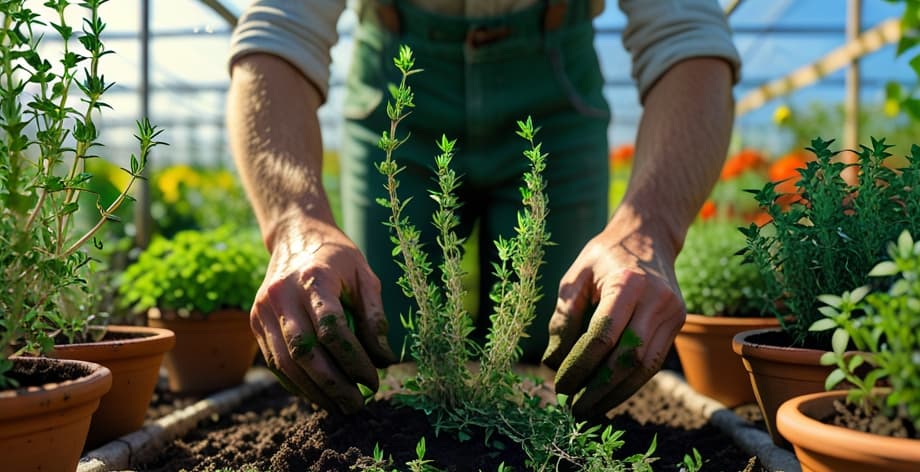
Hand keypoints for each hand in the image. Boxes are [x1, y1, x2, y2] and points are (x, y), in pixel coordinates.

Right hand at [250, 217, 395, 413]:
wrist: (295, 235)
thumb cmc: (337, 256)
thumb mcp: (365, 276)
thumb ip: (374, 316)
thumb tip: (385, 359)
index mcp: (314, 278)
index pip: (331, 328)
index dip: (354, 360)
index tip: (373, 379)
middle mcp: (283, 294)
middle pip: (305, 351)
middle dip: (333, 384)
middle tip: (357, 404)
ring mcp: (263, 308)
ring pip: (285, 362)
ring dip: (314, 391)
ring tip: (339, 406)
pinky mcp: (255, 320)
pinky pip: (274, 361)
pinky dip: (296, 383)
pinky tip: (318, 394)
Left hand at [542, 222, 684, 417]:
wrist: (648, 236)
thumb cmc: (604, 256)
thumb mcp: (576, 276)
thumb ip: (564, 317)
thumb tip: (554, 362)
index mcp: (627, 282)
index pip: (603, 336)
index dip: (580, 366)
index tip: (560, 385)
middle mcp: (656, 299)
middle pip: (627, 357)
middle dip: (598, 388)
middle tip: (574, 408)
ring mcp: (673, 312)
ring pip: (645, 366)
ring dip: (616, 393)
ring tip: (590, 408)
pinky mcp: (678, 322)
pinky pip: (654, 361)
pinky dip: (631, 382)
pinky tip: (610, 394)